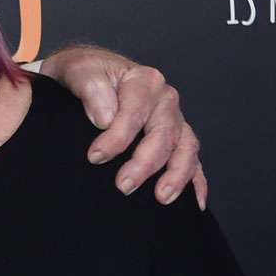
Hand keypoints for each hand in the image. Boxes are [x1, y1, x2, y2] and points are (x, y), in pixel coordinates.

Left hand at [38, 46, 207, 207]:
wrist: (87, 75)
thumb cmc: (84, 73)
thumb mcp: (79, 71)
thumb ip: (91, 89)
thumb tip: (105, 117)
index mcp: (144, 81)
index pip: (134, 113)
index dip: (117, 138)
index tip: (95, 157)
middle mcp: (164, 100)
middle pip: (163, 134)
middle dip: (145, 163)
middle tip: (123, 186)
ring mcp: (173, 120)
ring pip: (185, 148)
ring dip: (176, 175)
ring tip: (162, 197)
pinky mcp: (175, 138)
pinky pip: (191, 160)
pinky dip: (196, 181)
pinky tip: (194, 203)